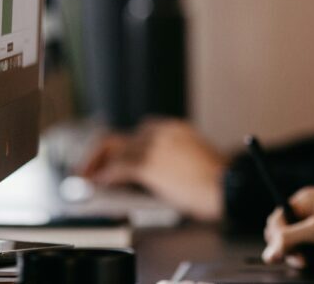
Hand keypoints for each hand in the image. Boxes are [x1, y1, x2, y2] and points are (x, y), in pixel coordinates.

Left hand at [78, 118, 226, 220]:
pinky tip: (98, 184)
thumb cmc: (217, 181)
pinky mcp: (148, 163)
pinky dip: (104, 175)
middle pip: (120, 137)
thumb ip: (171, 160)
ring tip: (86, 177)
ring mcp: (154, 145)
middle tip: (89, 167)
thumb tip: (149, 177)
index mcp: (174, 129)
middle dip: (101, 152)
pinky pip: (118, 167)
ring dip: (96, 163)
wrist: (227, 184)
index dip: (120, 148)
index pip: (138, 133)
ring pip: (113, 148)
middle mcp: (161, 132)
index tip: (112, 158)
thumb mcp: (193, 160)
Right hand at [262, 187, 313, 268]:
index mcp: (305, 200)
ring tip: (310, 260)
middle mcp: (305, 212)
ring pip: (286, 245)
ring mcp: (309, 228)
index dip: (277, 236)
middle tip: (302, 258)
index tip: (281, 252)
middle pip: (279, 233)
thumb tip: (268, 254)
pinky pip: (297, 253)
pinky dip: (303, 260)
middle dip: (287, 248)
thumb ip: (290, 238)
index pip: (277, 218)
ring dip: (295, 256)